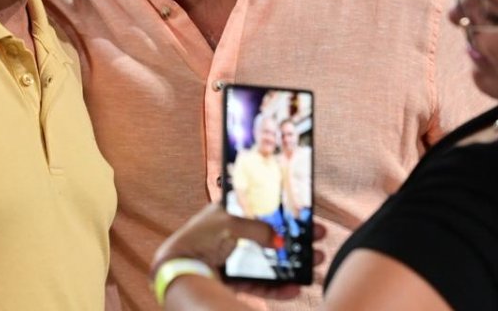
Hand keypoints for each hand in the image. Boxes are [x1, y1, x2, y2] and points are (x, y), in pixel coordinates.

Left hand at [154, 205, 328, 301]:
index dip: (285, 212)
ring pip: (271, 262)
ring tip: (316, 263)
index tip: (306, 215)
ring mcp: (235, 258)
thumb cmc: (199, 237)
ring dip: (294, 263)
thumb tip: (281, 241)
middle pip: (272, 236)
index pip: (264, 208)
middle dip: (297, 239)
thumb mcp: (231, 224)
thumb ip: (258, 229)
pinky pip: (261, 283)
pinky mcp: (234, 279)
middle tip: (318, 238)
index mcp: (231, 213)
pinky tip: (296, 287)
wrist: (179, 267)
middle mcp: (234, 234)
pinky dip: (278, 287)